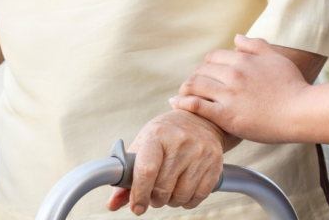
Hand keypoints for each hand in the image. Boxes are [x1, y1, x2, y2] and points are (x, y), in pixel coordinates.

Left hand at [106, 110, 227, 215]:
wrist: (199, 120)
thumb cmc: (165, 135)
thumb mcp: (143, 146)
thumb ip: (127, 176)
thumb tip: (112, 204)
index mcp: (156, 135)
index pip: (147, 169)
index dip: (139, 193)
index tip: (136, 207)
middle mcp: (180, 142)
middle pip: (163, 188)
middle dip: (154, 199)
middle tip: (152, 195)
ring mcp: (200, 153)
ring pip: (180, 196)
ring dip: (170, 201)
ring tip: (168, 190)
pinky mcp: (215, 164)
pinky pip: (198, 197)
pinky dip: (187, 201)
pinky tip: (182, 191)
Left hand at [169, 35, 309, 143]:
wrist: (302, 113)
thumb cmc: (293, 87)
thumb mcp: (277, 59)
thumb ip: (256, 46)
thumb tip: (236, 37)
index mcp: (243, 60)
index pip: (212, 57)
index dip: (207, 66)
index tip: (207, 76)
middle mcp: (233, 74)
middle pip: (200, 71)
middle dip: (195, 78)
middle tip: (192, 87)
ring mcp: (228, 95)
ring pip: (194, 85)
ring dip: (185, 89)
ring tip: (181, 96)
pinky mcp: (225, 115)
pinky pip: (196, 105)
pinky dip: (182, 102)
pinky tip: (175, 104)